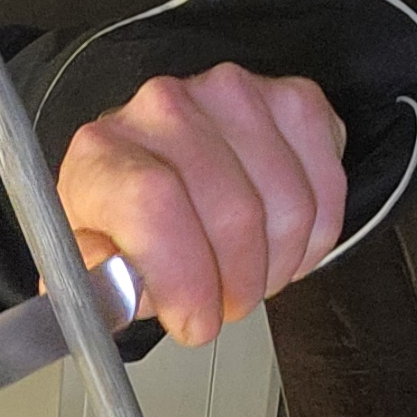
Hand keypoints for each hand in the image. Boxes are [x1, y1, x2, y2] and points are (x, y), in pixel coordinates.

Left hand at [55, 65, 348, 348]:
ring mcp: (233, 95)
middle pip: (234, 214)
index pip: (154, 205)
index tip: (195, 321)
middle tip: (223, 307)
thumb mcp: (89, 266)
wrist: (151, 170)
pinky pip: (327, 188)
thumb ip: (98, 282)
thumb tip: (118, 287)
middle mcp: (165, 109)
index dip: (186, 278)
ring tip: (248, 276)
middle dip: (238, 286)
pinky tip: (278, 243)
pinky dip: (313, 237)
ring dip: (277, 266)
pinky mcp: (289, 100)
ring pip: (289, 207)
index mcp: (104, 153)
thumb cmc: (123, 223)